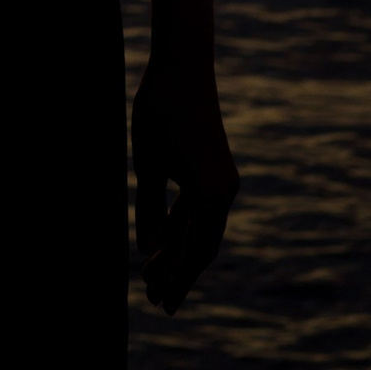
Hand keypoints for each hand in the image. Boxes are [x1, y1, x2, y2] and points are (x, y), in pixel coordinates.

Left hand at [134, 55, 236, 313]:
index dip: (175, 278)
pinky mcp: (213, 171)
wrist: (182, 66)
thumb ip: (149, 208)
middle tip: (156, 302)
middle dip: (178, 274)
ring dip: (177, 252)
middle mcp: (223, 193)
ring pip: (199, 229)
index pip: (192, 251)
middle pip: (200, 247)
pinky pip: (198, 209)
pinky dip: (180, 228)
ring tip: (152, 276)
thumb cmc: (160, 113)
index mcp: (211, 196)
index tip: (158, 303)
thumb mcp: (146, 164)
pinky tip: (161, 243)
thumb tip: (148, 250)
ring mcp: (221, 182)